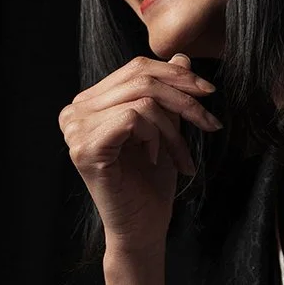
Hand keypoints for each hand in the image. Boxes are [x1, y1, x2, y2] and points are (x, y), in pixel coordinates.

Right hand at [59, 53, 222, 254]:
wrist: (143, 227)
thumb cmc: (151, 181)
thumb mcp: (165, 127)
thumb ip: (166, 92)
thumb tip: (180, 56)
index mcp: (88, 103)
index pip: (134, 69)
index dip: (175, 74)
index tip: (208, 92)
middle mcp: (74, 112)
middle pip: (139, 78)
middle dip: (183, 96)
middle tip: (209, 122)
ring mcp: (75, 129)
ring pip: (142, 99)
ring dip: (174, 127)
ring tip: (180, 155)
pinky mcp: (85, 148)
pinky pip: (133, 118)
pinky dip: (156, 136)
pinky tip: (155, 159)